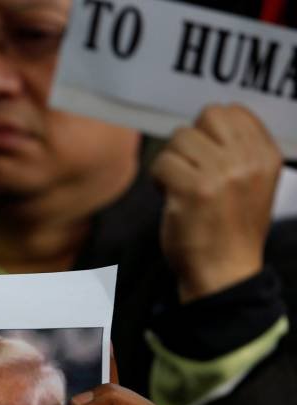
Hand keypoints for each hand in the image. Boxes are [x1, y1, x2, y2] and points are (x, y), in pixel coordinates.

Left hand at [151, 104, 281, 303]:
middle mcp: (248, 161)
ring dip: (172, 161)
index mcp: (266, 156)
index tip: (205, 157)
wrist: (224, 272)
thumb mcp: (252, 183)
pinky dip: (158, 179)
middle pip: (207, 116)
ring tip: (180, 186)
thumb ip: (238, 151)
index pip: (234, 111)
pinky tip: (169, 197)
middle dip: (190, 141)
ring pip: (180, 138)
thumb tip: (206, 122)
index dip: (209, 131)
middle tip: (189, 169)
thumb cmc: (230, 229)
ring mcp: (222, 174)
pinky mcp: (193, 189)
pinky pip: (162, 163)